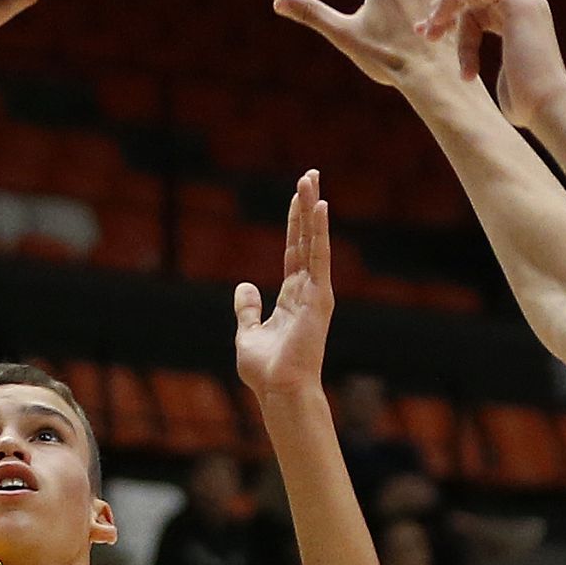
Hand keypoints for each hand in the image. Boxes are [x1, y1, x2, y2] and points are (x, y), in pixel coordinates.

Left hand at [234, 170, 333, 399]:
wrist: (279, 390)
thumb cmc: (266, 370)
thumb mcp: (247, 333)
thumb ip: (247, 309)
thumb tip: (245, 286)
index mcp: (292, 297)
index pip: (294, 250)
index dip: (295, 222)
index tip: (297, 196)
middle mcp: (307, 291)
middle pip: (307, 239)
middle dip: (307, 206)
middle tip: (309, 174)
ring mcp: (315, 293)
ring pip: (314, 241)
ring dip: (312, 209)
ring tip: (312, 179)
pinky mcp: (319, 298)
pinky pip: (319, 257)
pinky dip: (320, 231)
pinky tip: (320, 206)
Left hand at [420, 0, 565, 131]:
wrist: (546, 109)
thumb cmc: (525, 107)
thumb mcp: (502, 82)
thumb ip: (488, 66)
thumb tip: (468, 75)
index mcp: (522, 26)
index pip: (480, 12)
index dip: (452, 22)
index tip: (427, 37)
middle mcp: (527, 10)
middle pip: (474, 0)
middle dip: (445, 12)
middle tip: (423, 33)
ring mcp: (525, 4)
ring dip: (447, 9)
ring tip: (430, 35)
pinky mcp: (518, 4)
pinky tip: (439, 19)